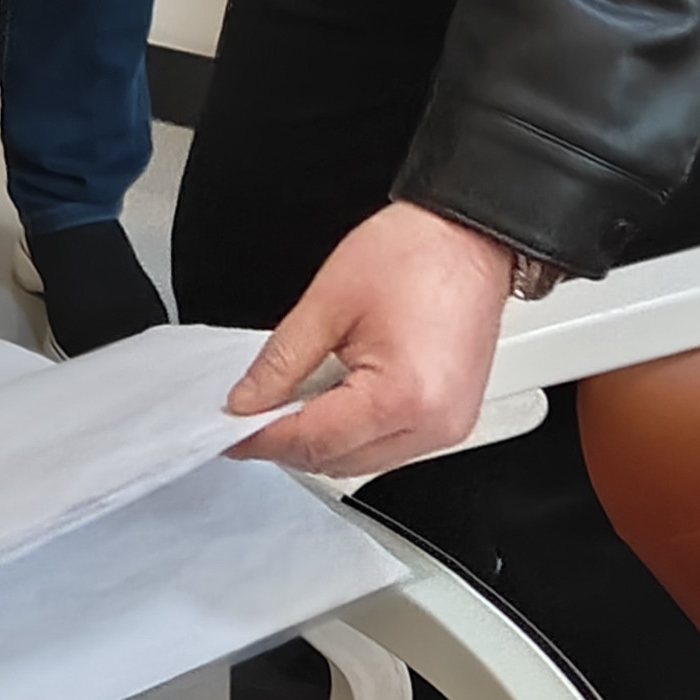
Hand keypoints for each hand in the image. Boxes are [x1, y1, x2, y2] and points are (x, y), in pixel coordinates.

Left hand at [224, 203, 518, 475]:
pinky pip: (390, 447)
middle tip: (252, 412)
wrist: (469, 237)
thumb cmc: (416, 254)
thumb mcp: (328, 302)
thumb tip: (248, 401)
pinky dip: (354, 433)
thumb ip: (280, 362)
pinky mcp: (452, 422)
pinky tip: (334, 400)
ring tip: (292, 400)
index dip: (262, 437)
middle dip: (288, 442)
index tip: (230, 430)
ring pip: (362, 463)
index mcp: (402, 396)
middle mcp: (433, 425)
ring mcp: (448, 428)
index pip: (314, 440)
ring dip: (322, 441)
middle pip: (338, 462)